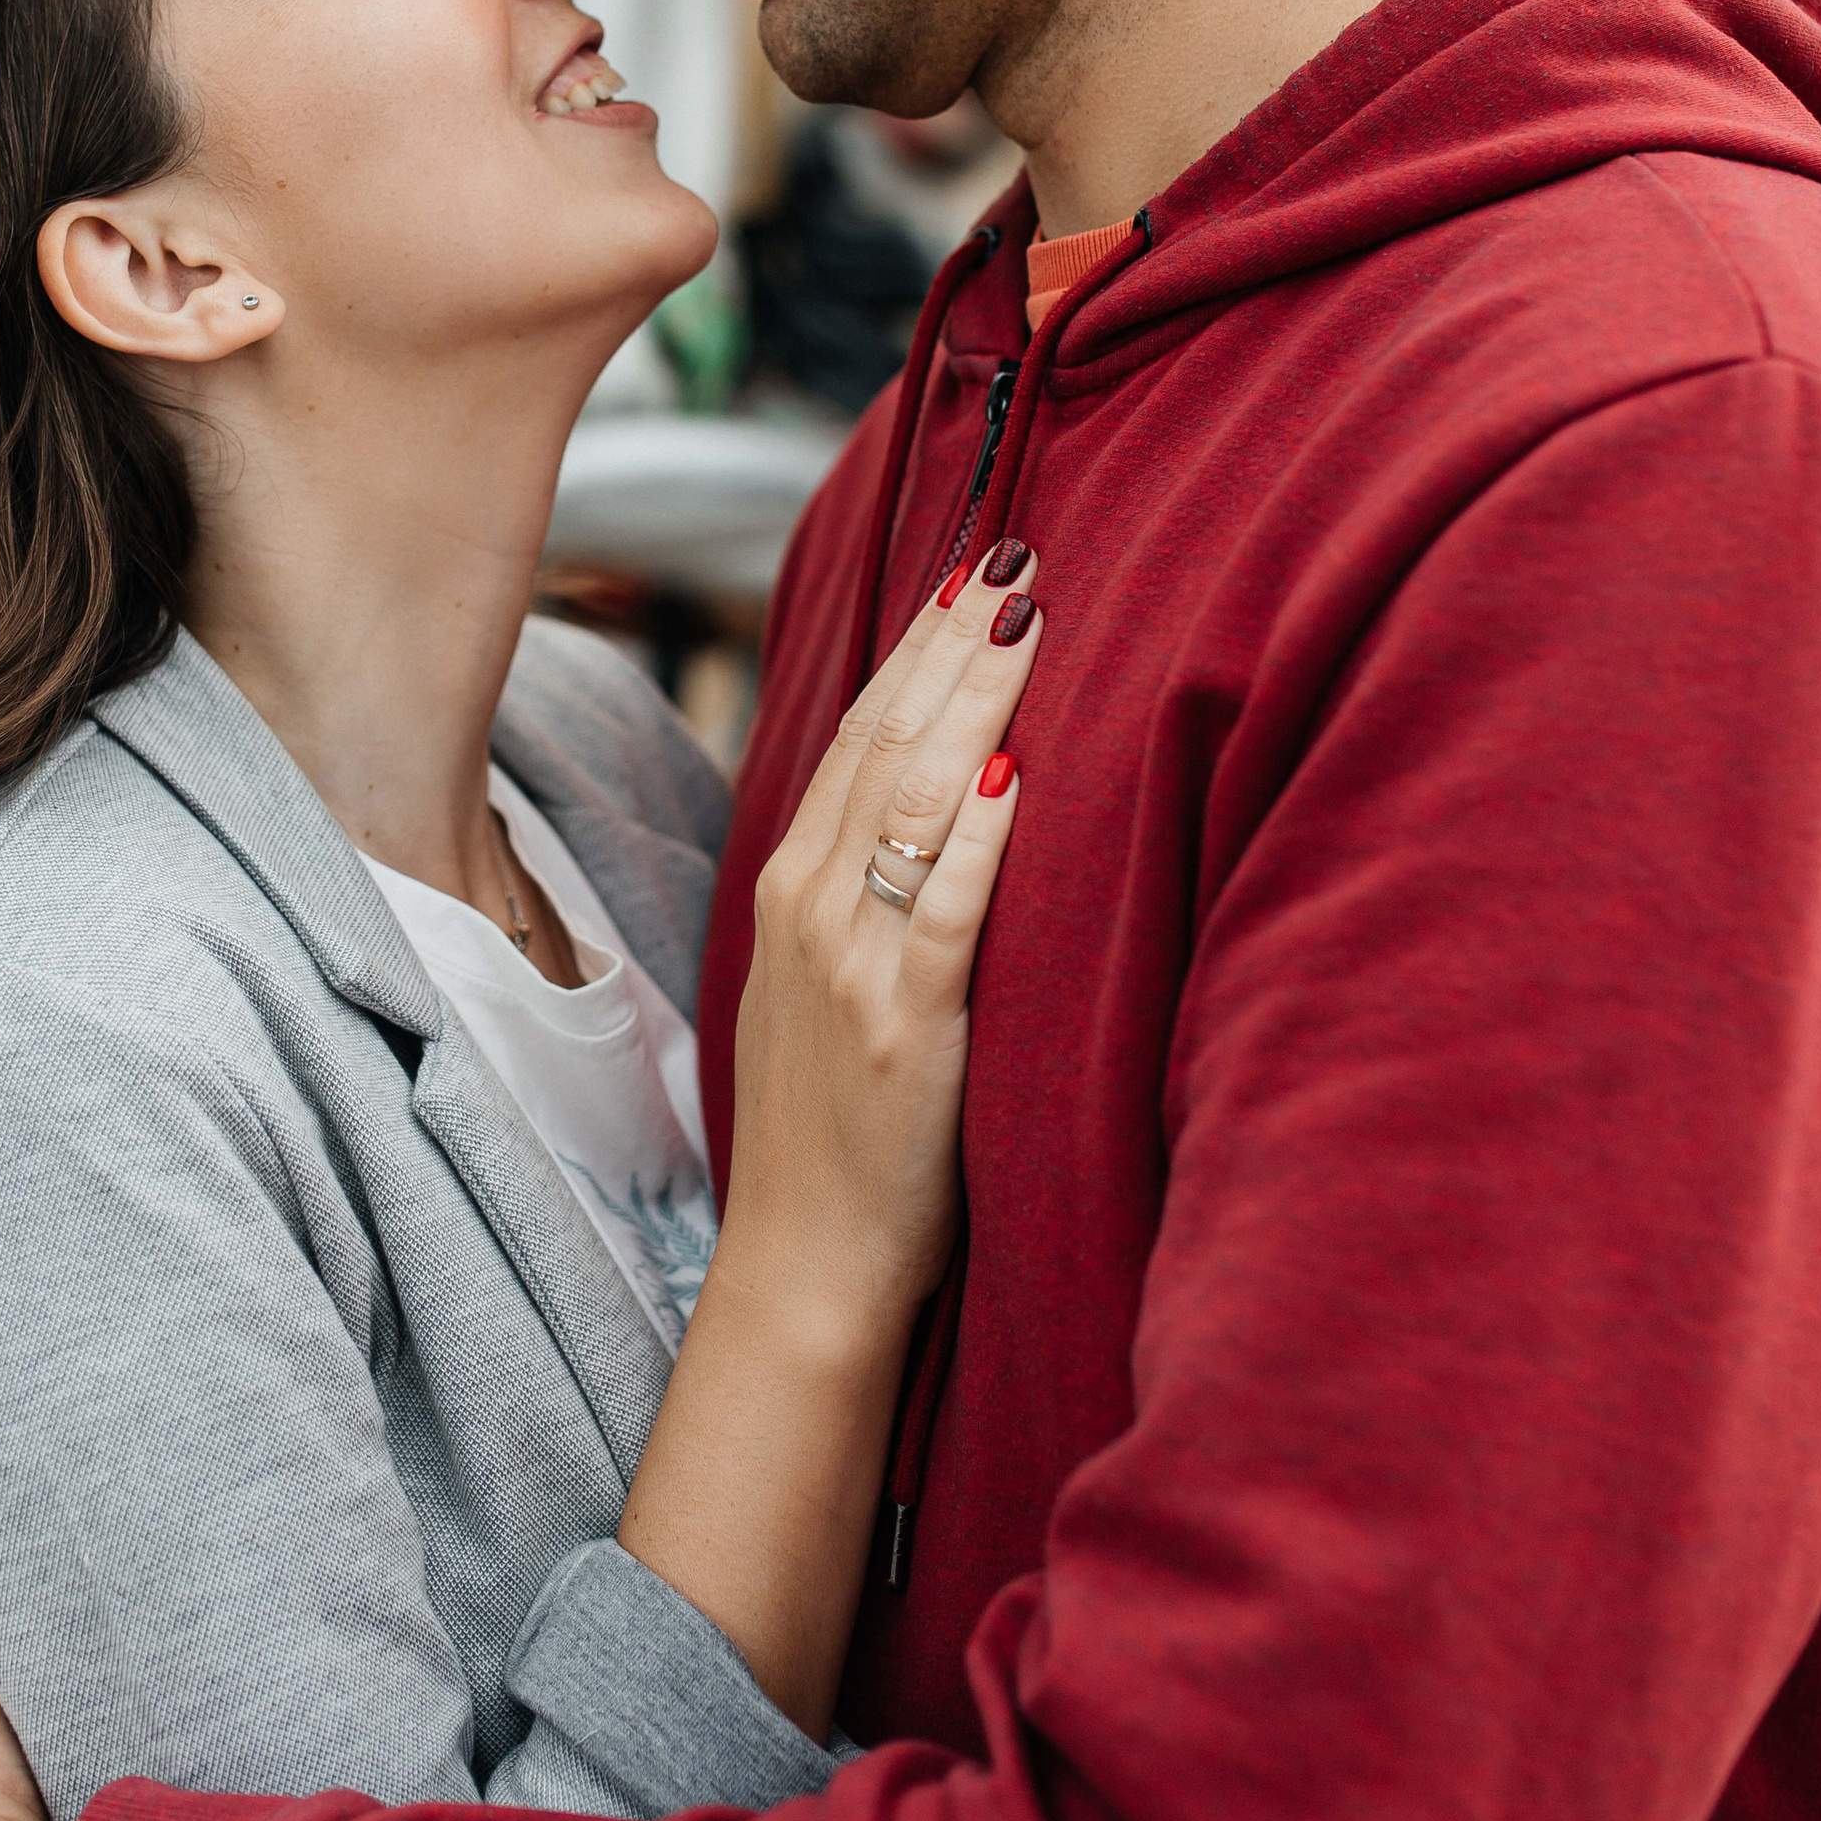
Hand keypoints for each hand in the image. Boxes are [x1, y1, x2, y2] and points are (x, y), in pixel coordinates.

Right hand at [728, 550, 1040, 1329]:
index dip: (915, 651)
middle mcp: (812, 909)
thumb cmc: (833, 1125)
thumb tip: (940, 794)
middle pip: (885, 745)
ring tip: (1026, 622)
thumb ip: (862, 888)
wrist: (806, 1261)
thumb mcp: (822, 982)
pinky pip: (947, 913)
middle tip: (1014, 559)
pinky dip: (983, 839)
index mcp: (793, 888)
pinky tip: (1020, 775)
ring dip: (974, 704)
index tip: (970, 573)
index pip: (857, 736)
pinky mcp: (906, 1028)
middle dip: (950, 646)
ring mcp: (852, 966)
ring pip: (913, 804)